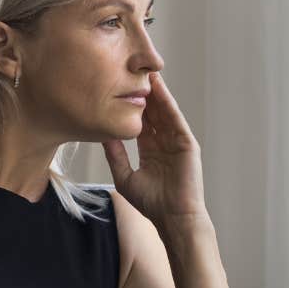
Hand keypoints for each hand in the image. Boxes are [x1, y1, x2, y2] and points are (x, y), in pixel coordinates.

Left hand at [101, 71, 207, 227]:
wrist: (173, 217)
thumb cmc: (151, 203)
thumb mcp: (125, 176)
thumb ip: (114, 155)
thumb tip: (101, 136)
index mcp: (150, 149)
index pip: (140, 121)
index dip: (130, 105)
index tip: (117, 88)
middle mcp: (163, 142)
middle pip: (152, 111)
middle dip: (142, 92)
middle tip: (130, 70)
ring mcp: (176, 141)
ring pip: (163, 110)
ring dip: (155, 91)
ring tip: (143, 71)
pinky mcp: (187, 142)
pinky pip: (175, 118)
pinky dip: (167, 102)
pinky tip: (159, 88)